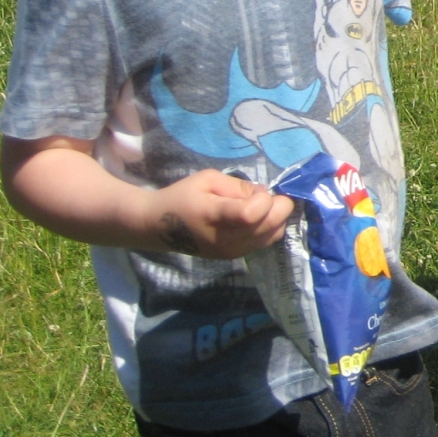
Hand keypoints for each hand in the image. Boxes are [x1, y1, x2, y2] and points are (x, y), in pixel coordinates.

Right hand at [139, 169, 294, 258]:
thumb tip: (265, 195)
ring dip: (276, 218)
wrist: (157, 227)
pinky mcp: (234, 257)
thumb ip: (239, 186)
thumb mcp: (207, 179)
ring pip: (274, 235)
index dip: (264, 199)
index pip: (252, 214)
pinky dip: (269, 228)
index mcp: (213, 216)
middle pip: (271, 226)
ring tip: (260, 207)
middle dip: (279, 206)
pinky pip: (265, 242)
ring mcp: (231, 252)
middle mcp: (225, 240)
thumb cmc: (182, 197)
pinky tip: (256, 219)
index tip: (255, 191)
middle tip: (266, 197)